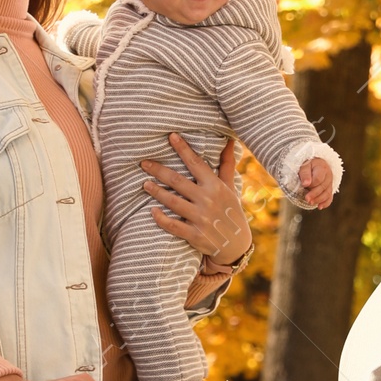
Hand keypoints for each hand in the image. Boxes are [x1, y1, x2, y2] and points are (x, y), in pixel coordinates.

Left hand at [141, 135, 251, 268]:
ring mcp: (200, 218)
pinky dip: (161, 218)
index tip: (171, 136)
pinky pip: (173, 225)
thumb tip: (229, 140)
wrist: (236, 244)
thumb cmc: (230, 210)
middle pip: (178, 181)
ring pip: (172, 202)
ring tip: (144, 184)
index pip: (196, 163)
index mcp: (215, 186)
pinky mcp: (194, 235)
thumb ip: (226, 164)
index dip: (183, 149)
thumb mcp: (230, 187)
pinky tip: (152, 211)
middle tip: (144, 163)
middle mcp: (208, 200)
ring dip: (156, 192)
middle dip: (159, 170)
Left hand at [298, 157, 334, 209]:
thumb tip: (306, 184)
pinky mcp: (329, 188)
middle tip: (307, 199)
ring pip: (327, 193)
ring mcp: (330, 182)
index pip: (319, 178)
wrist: (314, 164)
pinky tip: (320, 207)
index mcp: (322, 167)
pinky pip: (330, 197)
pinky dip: (326, 203)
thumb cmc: (307, 165)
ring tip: (310, 203)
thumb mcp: (304, 165)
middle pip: (323, 186)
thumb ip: (304, 173)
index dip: (312, 184)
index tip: (304, 186)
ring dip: (319, 199)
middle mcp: (328, 175)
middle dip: (314, 194)